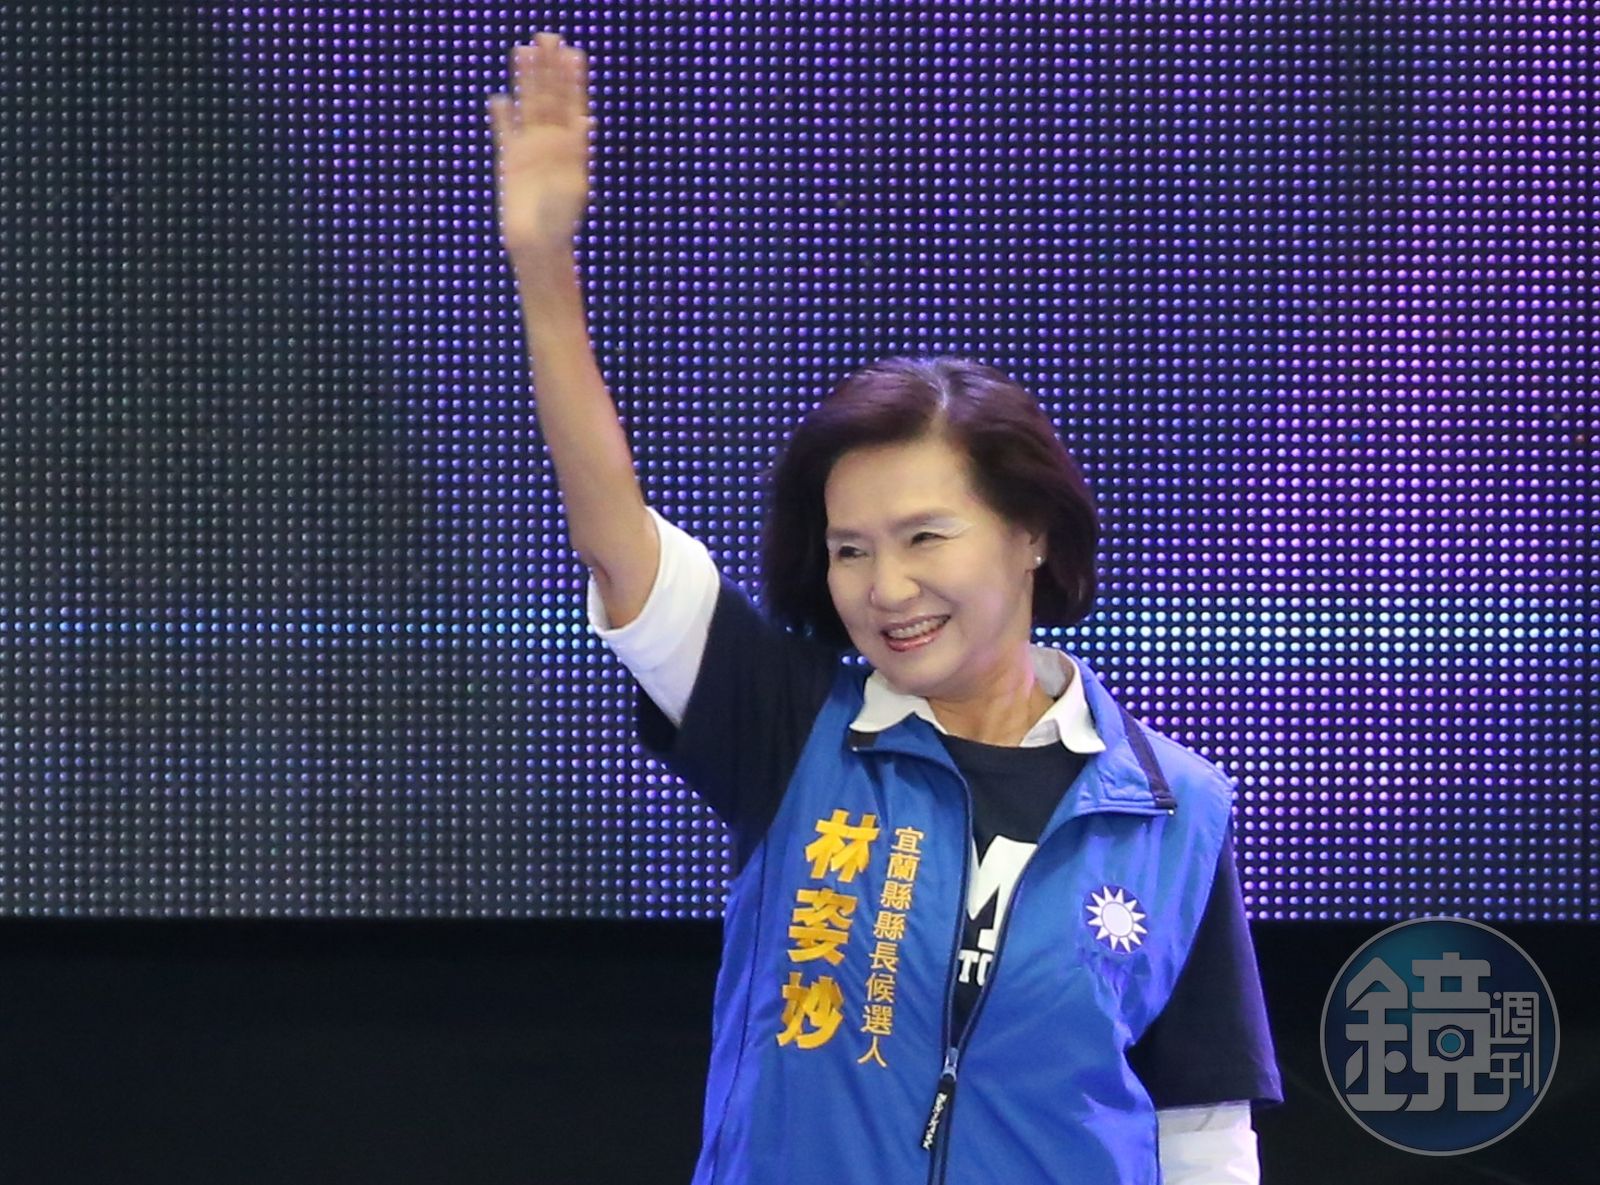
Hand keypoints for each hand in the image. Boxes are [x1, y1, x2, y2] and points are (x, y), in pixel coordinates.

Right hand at [488, 32, 592, 258]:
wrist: (538, 245)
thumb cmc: (560, 223)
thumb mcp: (572, 189)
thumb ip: (576, 154)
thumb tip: (585, 121)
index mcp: (573, 147)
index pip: (573, 104)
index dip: (573, 80)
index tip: (573, 54)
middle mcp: (553, 142)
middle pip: (550, 96)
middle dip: (549, 68)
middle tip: (548, 36)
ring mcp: (530, 149)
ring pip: (527, 106)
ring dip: (525, 80)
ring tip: (523, 51)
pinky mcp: (510, 161)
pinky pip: (505, 131)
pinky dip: (502, 115)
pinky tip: (500, 98)